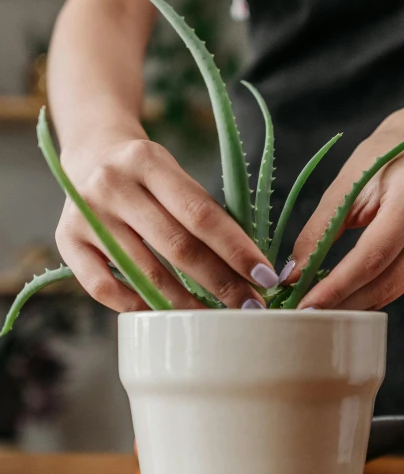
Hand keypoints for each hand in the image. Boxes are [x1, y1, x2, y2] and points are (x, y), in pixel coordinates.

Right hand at [56, 132, 277, 310]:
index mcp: (148, 160)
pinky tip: (164, 315)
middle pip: (177, 246)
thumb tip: (250, 266)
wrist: (90, 154)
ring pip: (145, 273)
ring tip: (217, 319)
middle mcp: (112, 185)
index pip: (201, 214)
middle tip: (250, 306)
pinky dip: (138, 305)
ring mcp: (85, 214)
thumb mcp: (174, 174)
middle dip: (221, 282)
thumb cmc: (147, 173)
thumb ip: (203, 212)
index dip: (237, 249)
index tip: (266, 277)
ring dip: (187, 303)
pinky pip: (104, 288)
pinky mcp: (66, 241)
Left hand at [288, 116, 403, 309]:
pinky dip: (372, 293)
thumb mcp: (345, 187)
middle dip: (343, 303)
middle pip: (385, 281)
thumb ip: (318, 232)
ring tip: (321, 309)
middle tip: (307, 316)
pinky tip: (348, 295)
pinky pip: (401, 286)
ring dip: (355, 303)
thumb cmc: (379, 164)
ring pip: (393, 290)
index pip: (372, 257)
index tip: (306, 305)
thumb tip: (292, 275)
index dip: (338, 287)